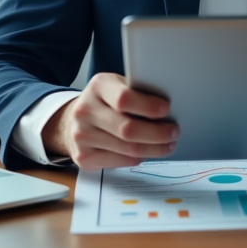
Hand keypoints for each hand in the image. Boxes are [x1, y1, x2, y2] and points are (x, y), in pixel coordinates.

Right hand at [43, 72, 177, 168]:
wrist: (72, 120)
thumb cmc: (105, 101)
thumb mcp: (117, 86)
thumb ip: (136, 92)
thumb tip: (167, 109)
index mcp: (98, 86)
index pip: (124, 98)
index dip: (148, 106)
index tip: (166, 110)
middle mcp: (85, 111)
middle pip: (128, 129)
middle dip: (158, 133)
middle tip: (173, 132)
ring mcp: (82, 136)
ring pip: (128, 149)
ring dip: (154, 149)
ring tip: (167, 144)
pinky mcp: (84, 157)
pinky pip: (120, 161)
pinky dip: (139, 158)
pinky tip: (147, 152)